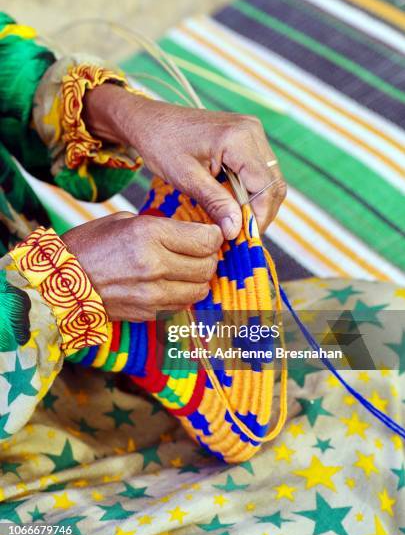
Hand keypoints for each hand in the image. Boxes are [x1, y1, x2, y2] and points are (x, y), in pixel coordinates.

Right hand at [62, 213, 222, 320]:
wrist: (59, 285)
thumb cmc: (88, 246)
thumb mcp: (124, 222)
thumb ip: (162, 227)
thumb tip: (191, 233)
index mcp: (149, 234)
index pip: (205, 240)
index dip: (215, 236)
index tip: (211, 233)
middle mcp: (155, 265)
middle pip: (208, 265)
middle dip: (209, 256)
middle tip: (200, 250)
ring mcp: (153, 293)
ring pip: (200, 289)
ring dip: (199, 278)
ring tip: (187, 268)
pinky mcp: (149, 312)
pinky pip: (182, 304)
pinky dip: (184, 294)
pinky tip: (171, 283)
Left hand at [83, 84, 285, 238]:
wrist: (150, 120)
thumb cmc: (161, 145)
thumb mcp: (186, 178)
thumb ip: (215, 202)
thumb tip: (235, 230)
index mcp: (239, 138)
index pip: (264, 186)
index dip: (259, 216)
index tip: (243, 238)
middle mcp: (252, 131)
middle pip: (273, 183)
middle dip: (261, 212)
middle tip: (240, 235)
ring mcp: (252, 132)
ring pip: (270, 178)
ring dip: (257, 203)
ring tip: (236, 222)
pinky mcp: (247, 137)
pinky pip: (259, 170)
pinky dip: (251, 190)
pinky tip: (233, 204)